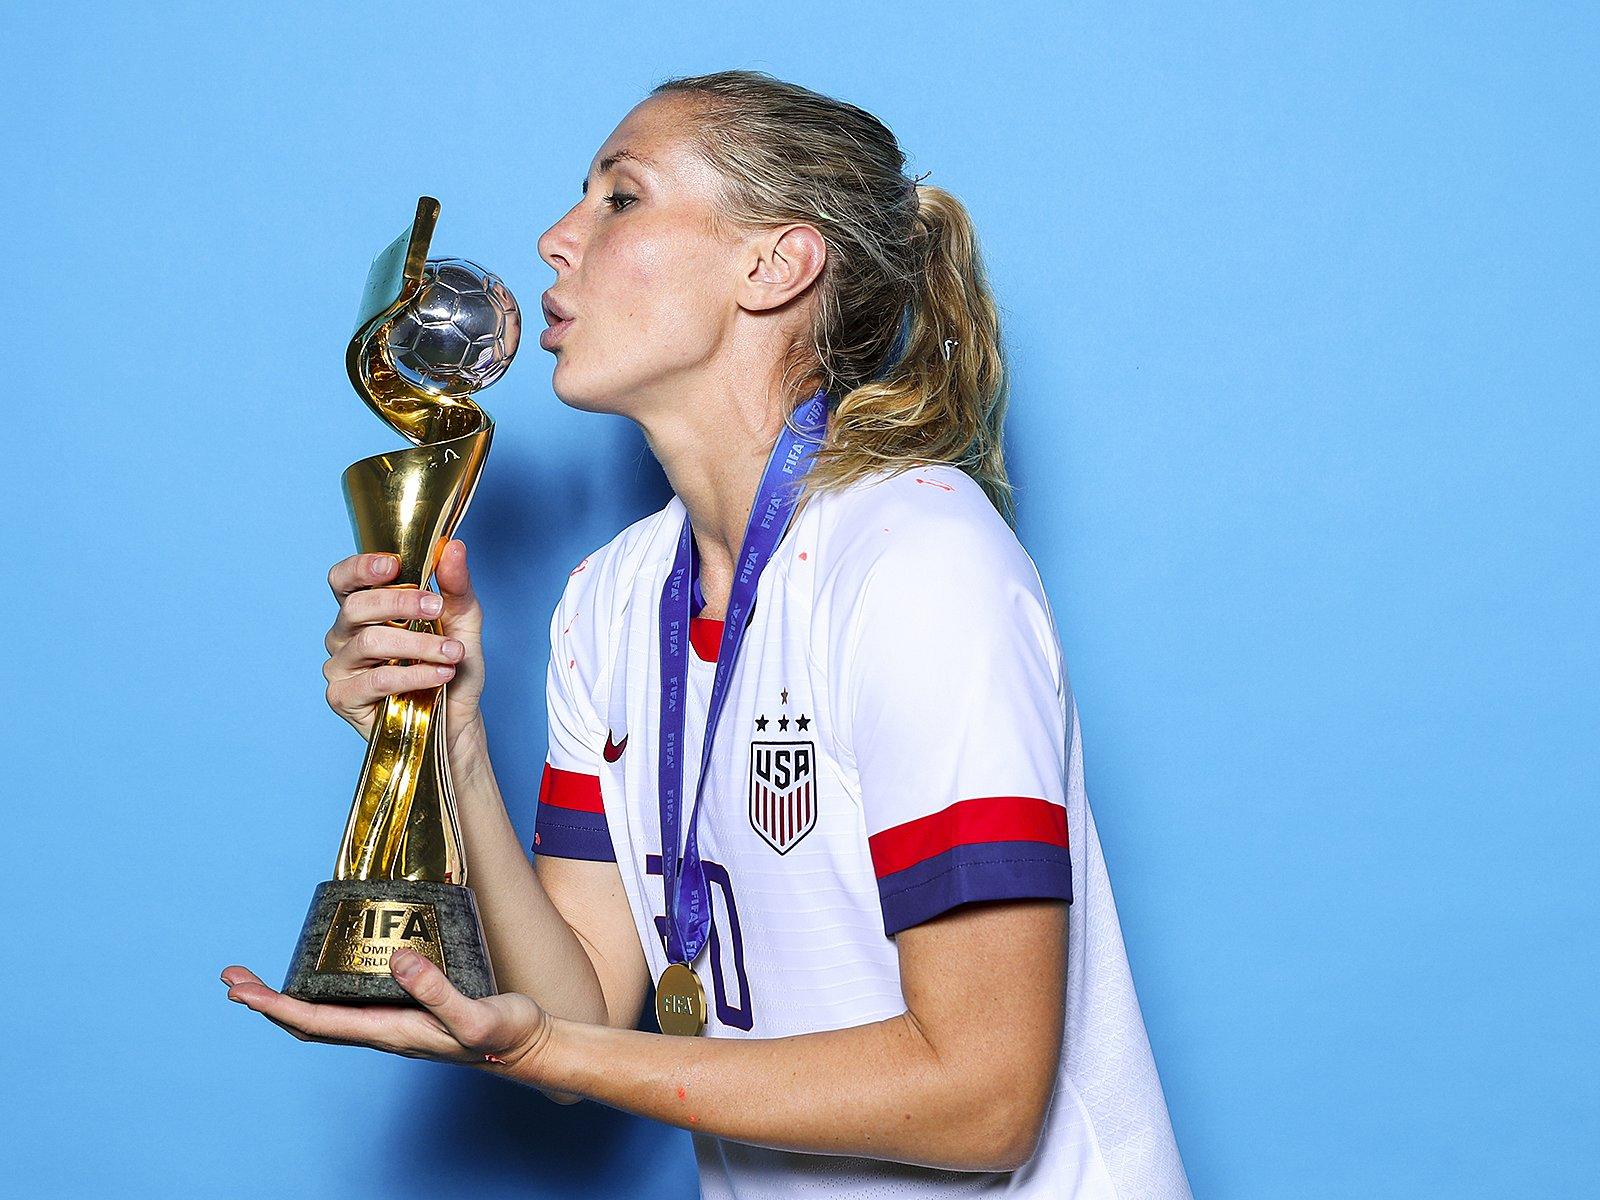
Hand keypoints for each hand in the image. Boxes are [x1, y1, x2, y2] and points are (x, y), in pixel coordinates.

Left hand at [220, 949, 549, 1078]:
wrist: (528, 1047)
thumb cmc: (504, 1035)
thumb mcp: (473, 1013)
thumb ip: (436, 989)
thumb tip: (396, 957)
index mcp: (389, 1032)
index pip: (316, 1022)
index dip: (275, 1006)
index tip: (242, 990)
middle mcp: (382, 1030)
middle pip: (308, 1020)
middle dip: (266, 1001)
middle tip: (233, 978)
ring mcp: (392, 1022)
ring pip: (325, 1014)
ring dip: (286, 997)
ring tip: (258, 979)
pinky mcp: (407, 1009)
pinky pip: (350, 1003)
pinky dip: (321, 990)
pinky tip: (325, 973)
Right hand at [322, 538, 485, 755]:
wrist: (459, 719)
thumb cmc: (452, 666)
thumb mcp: (463, 620)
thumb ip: (456, 585)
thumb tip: (454, 547)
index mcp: (365, 609)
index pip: (344, 579)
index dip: (361, 568)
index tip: (394, 565)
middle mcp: (345, 635)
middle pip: (355, 607)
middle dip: (400, 603)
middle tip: (437, 609)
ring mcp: (340, 667)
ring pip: (368, 643)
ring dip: (417, 644)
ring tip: (452, 652)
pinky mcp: (343, 698)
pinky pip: (374, 680)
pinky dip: (413, 675)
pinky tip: (440, 675)